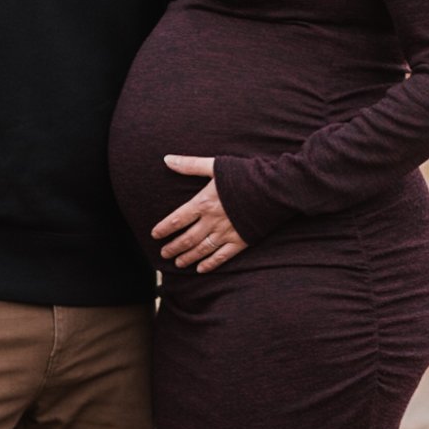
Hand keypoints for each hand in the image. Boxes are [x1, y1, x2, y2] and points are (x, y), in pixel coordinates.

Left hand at [153, 156, 246, 271]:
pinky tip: (201, 269)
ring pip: (201, 249)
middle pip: (187, 238)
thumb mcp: (215, 166)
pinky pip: (222, 256)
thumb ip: (190, 165)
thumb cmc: (245, 174)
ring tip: (178, 263)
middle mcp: (212, 221)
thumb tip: (167, 159)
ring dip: (187, 257)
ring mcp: (226, 233)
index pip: (177, 219)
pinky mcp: (241, 241)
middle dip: (173, 247)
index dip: (164, 228)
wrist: (274, 188)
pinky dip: (210, 264)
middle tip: (163, 254)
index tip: (155, 235)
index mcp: (203, 203)